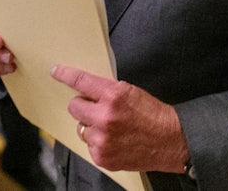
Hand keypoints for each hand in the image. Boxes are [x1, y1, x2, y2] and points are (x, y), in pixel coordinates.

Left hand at [52, 65, 188, 172]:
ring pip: (80, 127)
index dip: (65, 75)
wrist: (172, 141)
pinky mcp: (102, 156)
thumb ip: (105, 90)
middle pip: (74, 106)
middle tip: (98, 109)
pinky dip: (98, 143)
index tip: (56, 72)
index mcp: (113, 96)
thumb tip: (85, 89)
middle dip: (84, 106)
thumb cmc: (154, 115)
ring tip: (111, 128)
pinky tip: (114, 140)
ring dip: (91, 126)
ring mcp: (102, 139)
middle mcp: (105, 117)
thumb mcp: (130, 91)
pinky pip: (89, 145)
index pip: (80, 81)